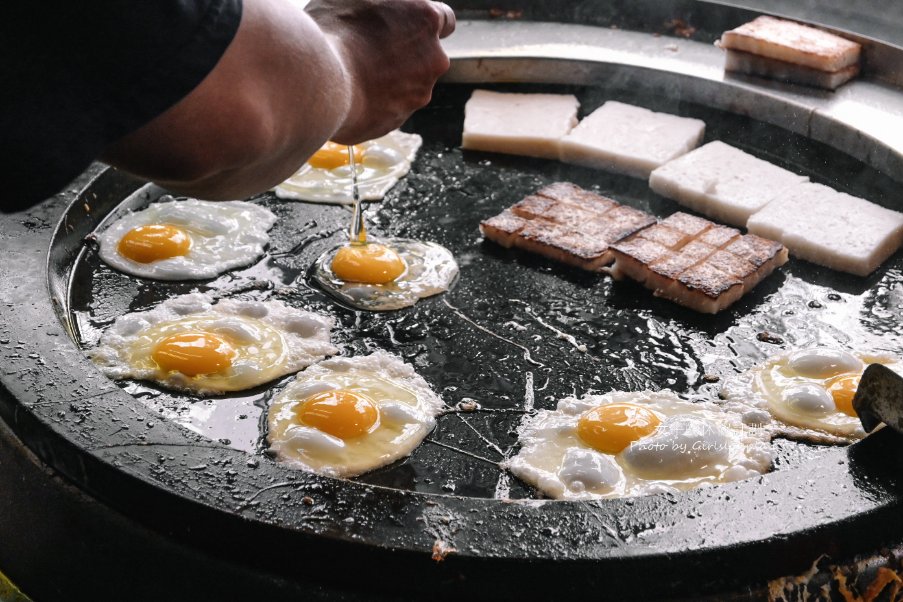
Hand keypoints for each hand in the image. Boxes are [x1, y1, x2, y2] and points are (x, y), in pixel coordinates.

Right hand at [308, 0, 454, 143]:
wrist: (319, 80)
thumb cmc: (335, 30)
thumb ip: (379, 1)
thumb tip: (378, 7)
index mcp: (426, 19)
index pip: (444, 20)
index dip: (422, 24)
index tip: (406, 27)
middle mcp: (433, 59)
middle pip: (426, 56)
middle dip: (405, 55)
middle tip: (369, 51)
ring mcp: (418, 93)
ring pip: (408, 85)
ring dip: (389, 80)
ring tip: (353, 74)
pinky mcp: (399, 120)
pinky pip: (389, 108)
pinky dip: (374, 103)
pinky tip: (350, 93)